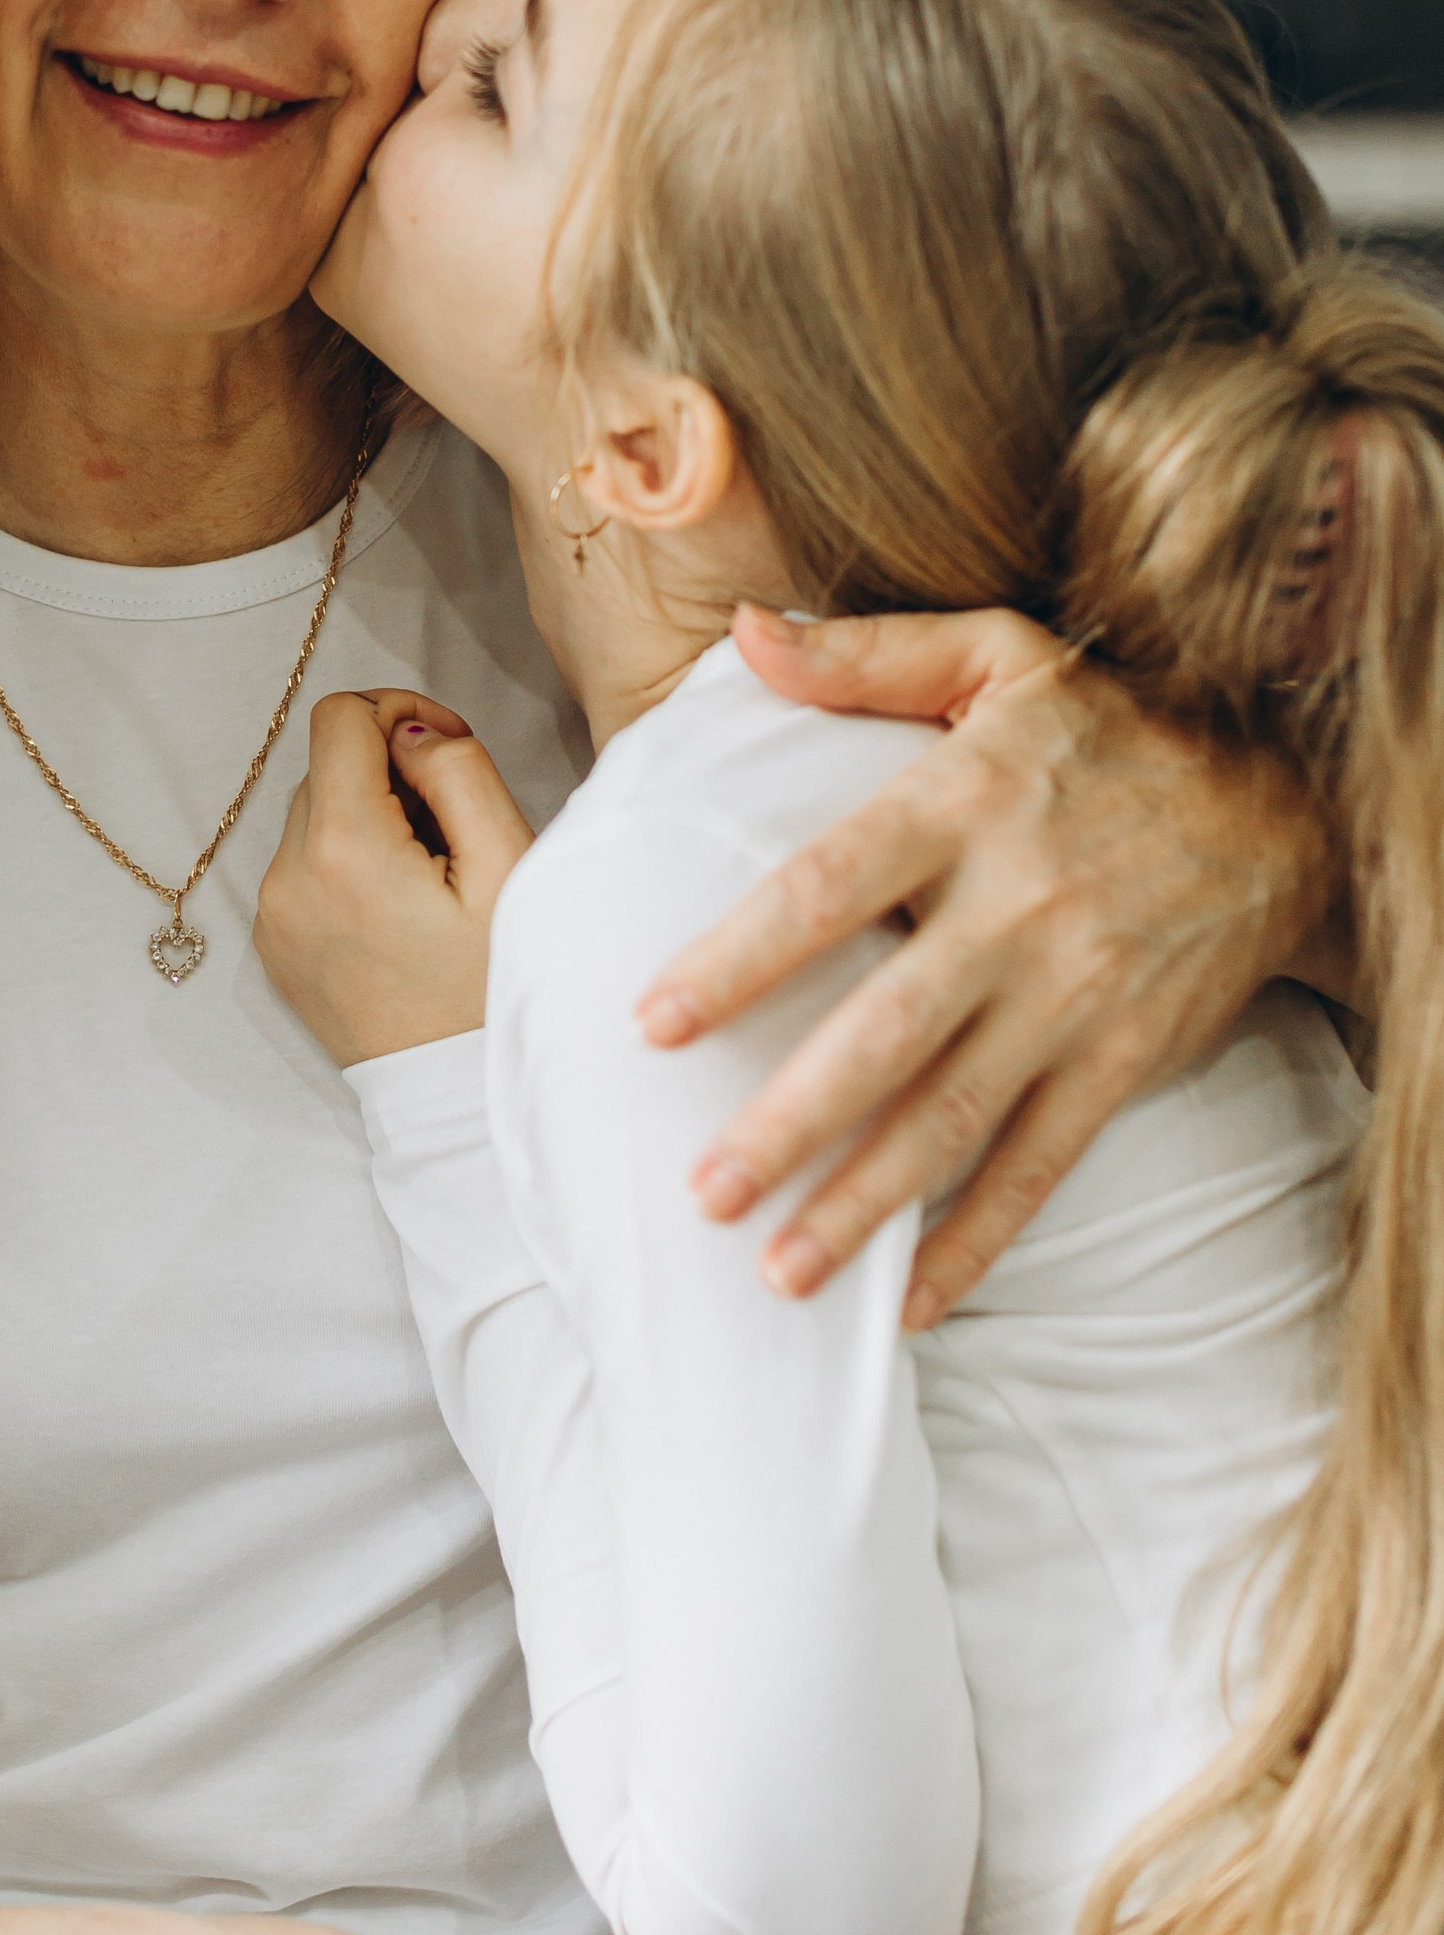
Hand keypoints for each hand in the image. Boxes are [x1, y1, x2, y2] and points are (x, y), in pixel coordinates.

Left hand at [254, 690, 534, 1066]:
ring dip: (365, 816)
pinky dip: (343, 861)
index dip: (400, 712)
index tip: (447, 747)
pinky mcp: (274, 946)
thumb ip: (458, 772)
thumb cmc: (494, 988)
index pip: (340, 718)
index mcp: (343, 850)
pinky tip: (395, 906)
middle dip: (387, 773)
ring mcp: (273, 917)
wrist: (456, 1098)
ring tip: (426, 872)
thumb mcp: (507, 865)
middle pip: (326, 765)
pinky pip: (300, 867)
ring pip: (312, 815)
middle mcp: (287, 879)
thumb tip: (410, 735)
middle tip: (450, 826)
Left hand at [640, 604, 1335, 1325]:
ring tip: (780, 1271)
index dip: (740, 957)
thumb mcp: (999, 652)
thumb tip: (744, 633)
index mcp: (965, 801)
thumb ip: (865, 654)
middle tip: (704, 1192)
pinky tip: (911, 1301)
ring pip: (955, 1117)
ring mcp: (1076, 995)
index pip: (831, 889)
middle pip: (884, 1033)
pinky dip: (978, 1239)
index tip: (654, 1021)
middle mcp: (1018, 908)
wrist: (1281, 803)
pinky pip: (1040, 1164)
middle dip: (790, 1122)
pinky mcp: (1123, 1059)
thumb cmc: (1109, 725)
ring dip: (865, 1204)